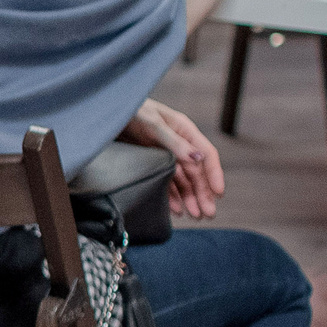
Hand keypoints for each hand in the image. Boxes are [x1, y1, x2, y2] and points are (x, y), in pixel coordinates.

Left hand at [120, 97, 224, 218]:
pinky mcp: (152, 163)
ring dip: (190, 198)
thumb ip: (175, 142)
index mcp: (185, 131)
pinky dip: (172, 197)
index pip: (207, 155)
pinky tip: (177, 210)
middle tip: (208, 213)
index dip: (214, 174)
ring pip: (183, 180)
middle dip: (203, 193)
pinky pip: (167, 183)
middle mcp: (179, 145)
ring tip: (196, 216)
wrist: (107, 112)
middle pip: (196, 172)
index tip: (219, 193)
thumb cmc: (133, 111)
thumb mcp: (154, 125)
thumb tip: (198, 158)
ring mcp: (166, 155)